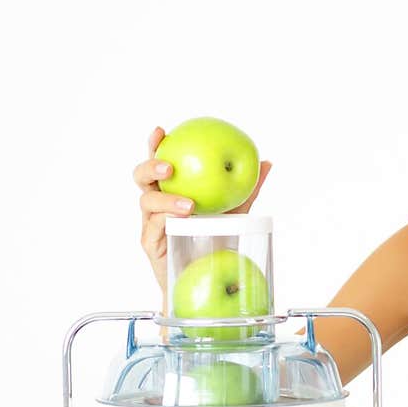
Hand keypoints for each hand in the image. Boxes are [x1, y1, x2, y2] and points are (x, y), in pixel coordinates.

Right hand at [133, 125, 272, 296]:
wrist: (206, 276)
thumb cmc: (216, 240)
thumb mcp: (235, 211)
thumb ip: (247, 188)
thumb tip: (266, 162)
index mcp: (170, 189)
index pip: (159, 162)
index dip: (155, 145)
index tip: (161, 130)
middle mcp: (156, 203)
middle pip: (141, 177)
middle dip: (150, 166)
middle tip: (170, 167)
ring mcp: (150, 223)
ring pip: (146, 202)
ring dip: (166, 199)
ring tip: (189, 204)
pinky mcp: (151, 243)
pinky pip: (155, 227)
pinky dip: (168, 220)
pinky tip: (185, 219)